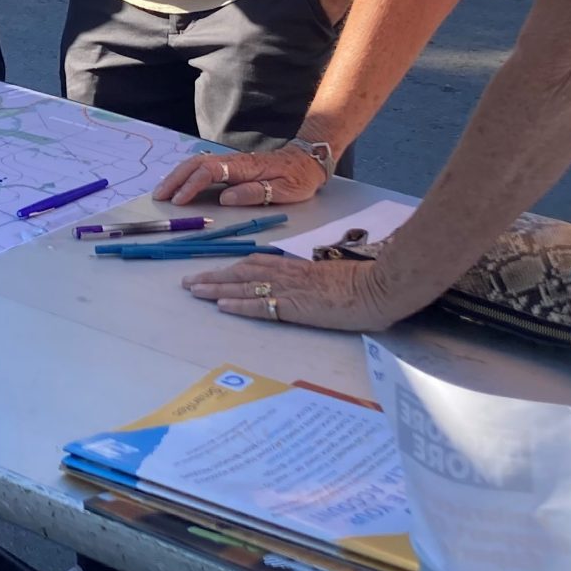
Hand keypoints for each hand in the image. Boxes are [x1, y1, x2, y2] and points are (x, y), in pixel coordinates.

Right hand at [152, 144, 328, 207]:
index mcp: (245, 167)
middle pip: (196, 163)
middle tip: (159, 196)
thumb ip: (256, 193)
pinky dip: (186, 173)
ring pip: (196, 162)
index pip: (210, 172)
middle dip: (175, 179)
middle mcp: (234, 161)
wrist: (308, 159)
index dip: (192, 186)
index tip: (179, 201)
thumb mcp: (285, 191)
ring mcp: (231, 161)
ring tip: (162, 191)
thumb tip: (226, 197)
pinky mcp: (231, 164)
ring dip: (177, 175)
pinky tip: (179, 183)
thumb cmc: (298, 178)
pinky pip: (203, 165)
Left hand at [183, 255, 400, 332]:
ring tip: (194, 291)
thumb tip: (304, 288)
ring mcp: (290, 289)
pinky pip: (261, 305)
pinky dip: (239, 305)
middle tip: (189, 281)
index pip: (257, 263)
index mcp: (297, 267)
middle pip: (242, 272)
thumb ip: (314, 281)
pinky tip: (222, 306)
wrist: (381, 286)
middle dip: (214, 277)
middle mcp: (288, 274)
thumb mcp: (333, 278)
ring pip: (244, 286)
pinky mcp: (295, 306)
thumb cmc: (365, 284)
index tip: (213, 271)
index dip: (232, 268)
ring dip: (217, 288)